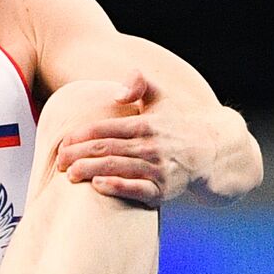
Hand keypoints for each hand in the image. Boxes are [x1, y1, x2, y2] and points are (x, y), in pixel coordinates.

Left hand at [54, 71, 215, 206]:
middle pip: (106, 148)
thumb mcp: (164, 96)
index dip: (82, 135)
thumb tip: (118, 91)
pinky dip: (118, 188)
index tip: (63, 141)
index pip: (106, 128)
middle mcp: (150, 145)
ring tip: (69, 174)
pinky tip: (98, 186)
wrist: (216, 151)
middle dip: (78, 154)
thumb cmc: (181, 123)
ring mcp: (158, 169)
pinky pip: (138, 190)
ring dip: (91, 170)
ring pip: (117, 168)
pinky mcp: (164, 190)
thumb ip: (141, 83)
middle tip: (57, 161)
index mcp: (146, 123)